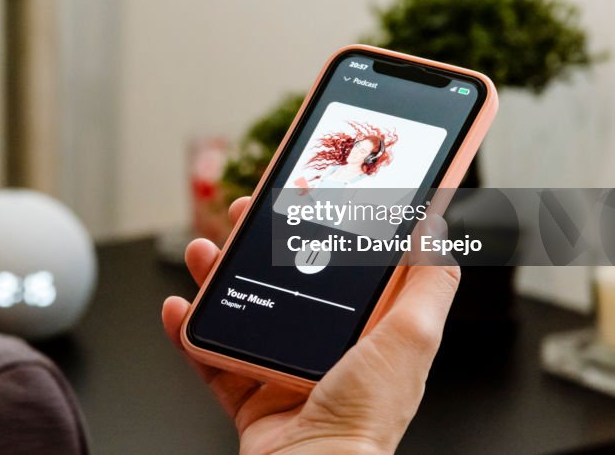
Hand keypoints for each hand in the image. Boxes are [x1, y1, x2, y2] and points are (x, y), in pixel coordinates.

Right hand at [161, 198, 458, 454]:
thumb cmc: (364, 420)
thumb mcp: (411, 338)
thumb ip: (427, 282)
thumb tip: (436, 228)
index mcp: (367, 332)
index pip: (343, 264)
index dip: (323, 227)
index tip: (304, 195)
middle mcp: (325, 350)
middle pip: (286, 280)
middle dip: (260, 244)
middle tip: (246, 214)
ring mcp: (283, 372)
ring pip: (244, 310)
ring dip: (217, 277)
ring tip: (203, 254)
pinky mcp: (248, 396)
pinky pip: (211, 357)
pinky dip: (189, 332)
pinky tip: (178, 309)